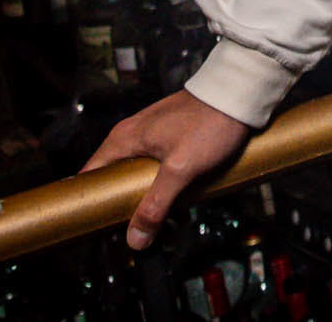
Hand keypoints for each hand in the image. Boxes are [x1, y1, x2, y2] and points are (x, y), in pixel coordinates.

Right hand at [80, 89, 250, 249]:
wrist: (241, 93)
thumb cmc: (210, 122)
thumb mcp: (180, 169)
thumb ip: (156, 204)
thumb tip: (136, 237)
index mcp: (123, 139)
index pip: (90, 175)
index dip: (91, 201)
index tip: (97, 225)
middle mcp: (132, 134)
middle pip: (115, 178)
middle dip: (125, 206)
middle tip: (137, 229)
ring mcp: (152, 134)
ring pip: (140, 174)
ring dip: (149, 198)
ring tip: (165, 222)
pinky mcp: (172, 135)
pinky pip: (159, 166)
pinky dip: (166, 185)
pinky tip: (183, 200)